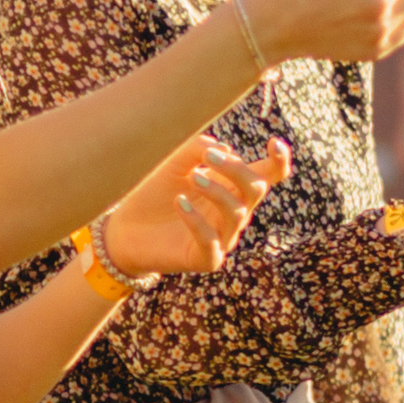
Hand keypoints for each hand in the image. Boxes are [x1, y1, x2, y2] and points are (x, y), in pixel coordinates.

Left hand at [97, 130, 285, 282]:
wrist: (124, 230)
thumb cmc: (153, 195)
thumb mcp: (172, 165)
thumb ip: (195, 149)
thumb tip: (222, 148)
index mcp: (231, 188)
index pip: (266, 176)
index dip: (279, 161)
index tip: (274, 143)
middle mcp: (233, 213)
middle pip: (255, 189)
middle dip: (236, 170)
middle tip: (208, 157)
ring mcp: (223, 238)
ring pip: (236, 213)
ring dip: (217, 191)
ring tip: (192, 178)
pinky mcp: (206, 260)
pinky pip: (211, 241)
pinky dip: (197, 221)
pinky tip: (179, 203)